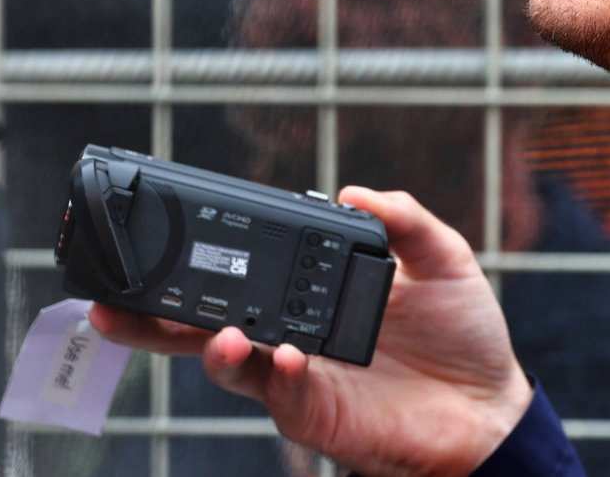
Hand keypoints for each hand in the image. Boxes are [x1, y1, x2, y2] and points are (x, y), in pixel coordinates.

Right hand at [89, 187, 532, 476]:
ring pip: (231, 367)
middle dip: (154, 320)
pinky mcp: (318, 416)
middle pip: (206, 328)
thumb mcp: (444, 261)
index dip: (208, 262)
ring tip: (220, 333)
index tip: (168, 234)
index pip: (250, 276)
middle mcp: (294, 339)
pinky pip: (282, 396)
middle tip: (116, 304)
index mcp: (315, 298)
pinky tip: (283, 356)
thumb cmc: (464, 336)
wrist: (493, 408)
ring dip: (213, 349)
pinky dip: (275, 375)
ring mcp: (300, 380)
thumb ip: (405, 221)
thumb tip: (353, 193)